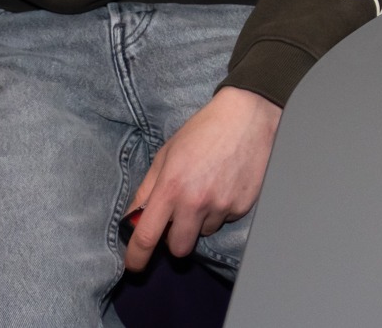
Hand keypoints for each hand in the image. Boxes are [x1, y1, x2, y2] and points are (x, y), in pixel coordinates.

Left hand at [124, 86, 281, 270]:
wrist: (248, 116)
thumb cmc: (203, 131)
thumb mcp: (166, 154)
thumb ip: (147, 189)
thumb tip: (133, 218)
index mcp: (171, 188)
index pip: (146, 237)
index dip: (136, 257)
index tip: (134, 265)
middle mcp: (196, 202)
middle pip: (179, 248)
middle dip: (174, 241)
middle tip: (178, 221)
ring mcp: (222, 206)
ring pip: (204, 232)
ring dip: (201, 220)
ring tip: (208, 189)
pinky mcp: (242, 205)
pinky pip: (226, 219)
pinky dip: (222, 209)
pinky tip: (225, 183)